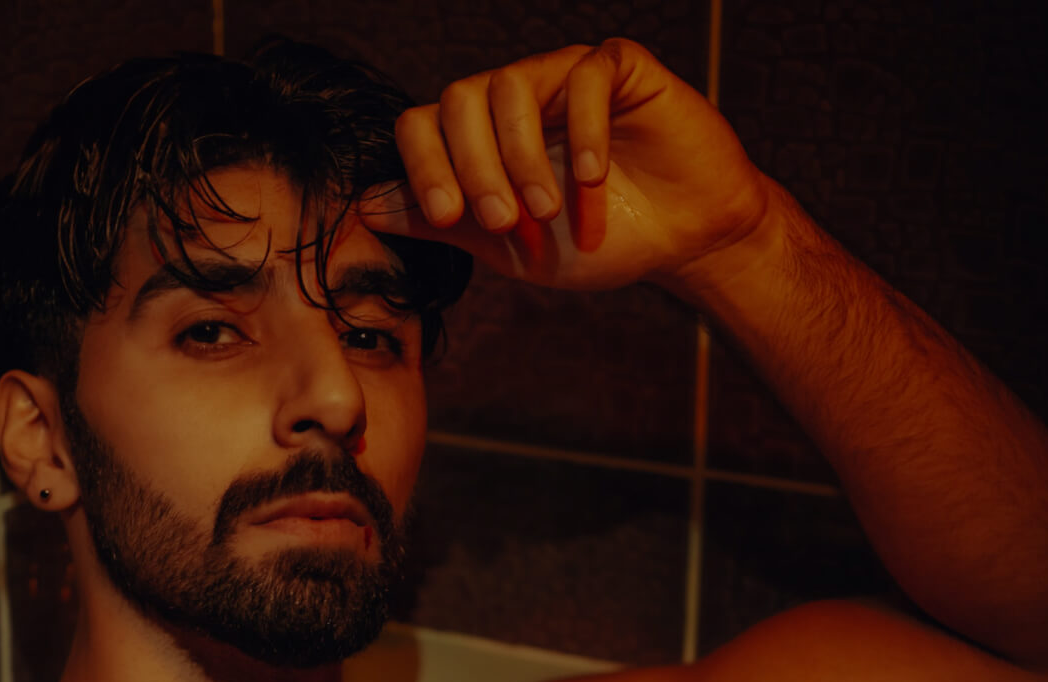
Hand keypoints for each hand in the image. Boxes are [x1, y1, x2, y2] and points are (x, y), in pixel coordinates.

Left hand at [364, 40, 772, 293]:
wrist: (683, 240)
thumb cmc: (597, 242)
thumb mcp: (506, 248)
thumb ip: (440, 223)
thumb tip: (364, 206)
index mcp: (478, 137)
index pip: (421, 125)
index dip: (423, 167)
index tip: (450, 218)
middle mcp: (513, 98)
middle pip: (457, 97)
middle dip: (472, 166)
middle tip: (500, 220)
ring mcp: (563, 76)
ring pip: (511, 83)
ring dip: (523, 156)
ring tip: (549, 210)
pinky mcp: (619, 67)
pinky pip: (584, 75)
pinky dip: (584, 131)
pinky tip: (593, 177)